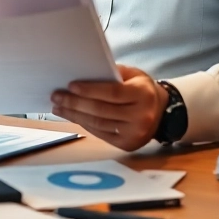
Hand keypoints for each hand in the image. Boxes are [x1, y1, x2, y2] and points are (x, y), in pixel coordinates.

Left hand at [51, 65, 169, 151]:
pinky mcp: (127, 145)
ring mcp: (134, 133)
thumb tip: (82, 74)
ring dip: (74, 115)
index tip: (70, 86)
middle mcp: (141, 116)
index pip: (112, 93)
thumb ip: (111, 74)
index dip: (89, 90)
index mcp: (143, 95)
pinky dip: (84, 124)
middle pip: (101, 110)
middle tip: (56, 96)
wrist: (162, 112)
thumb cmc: (141, 89)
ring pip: (98, 124)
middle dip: (75, 103)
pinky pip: (100, 133)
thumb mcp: (133, 75)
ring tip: (58, 107)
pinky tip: (72, 116)